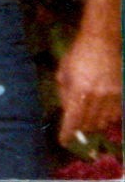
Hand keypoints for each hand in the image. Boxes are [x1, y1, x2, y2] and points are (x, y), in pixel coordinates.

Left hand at [57, 29, 122, 147]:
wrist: (101, 42)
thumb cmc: (77, 55)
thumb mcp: (63, 72)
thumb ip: (64, 93)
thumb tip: (67, 111)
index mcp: (78, 90)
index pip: (72, 119)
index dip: (67, 132)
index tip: (63, 140)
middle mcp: (96, 96)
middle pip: (88, 123)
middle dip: (80, 127)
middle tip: (75, 125)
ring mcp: (111, 96)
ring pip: (102, 121)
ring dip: (93, 123)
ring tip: (87, 118)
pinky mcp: (121, 94)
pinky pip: (115, 115)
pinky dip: (107, 118)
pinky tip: (101, 112)